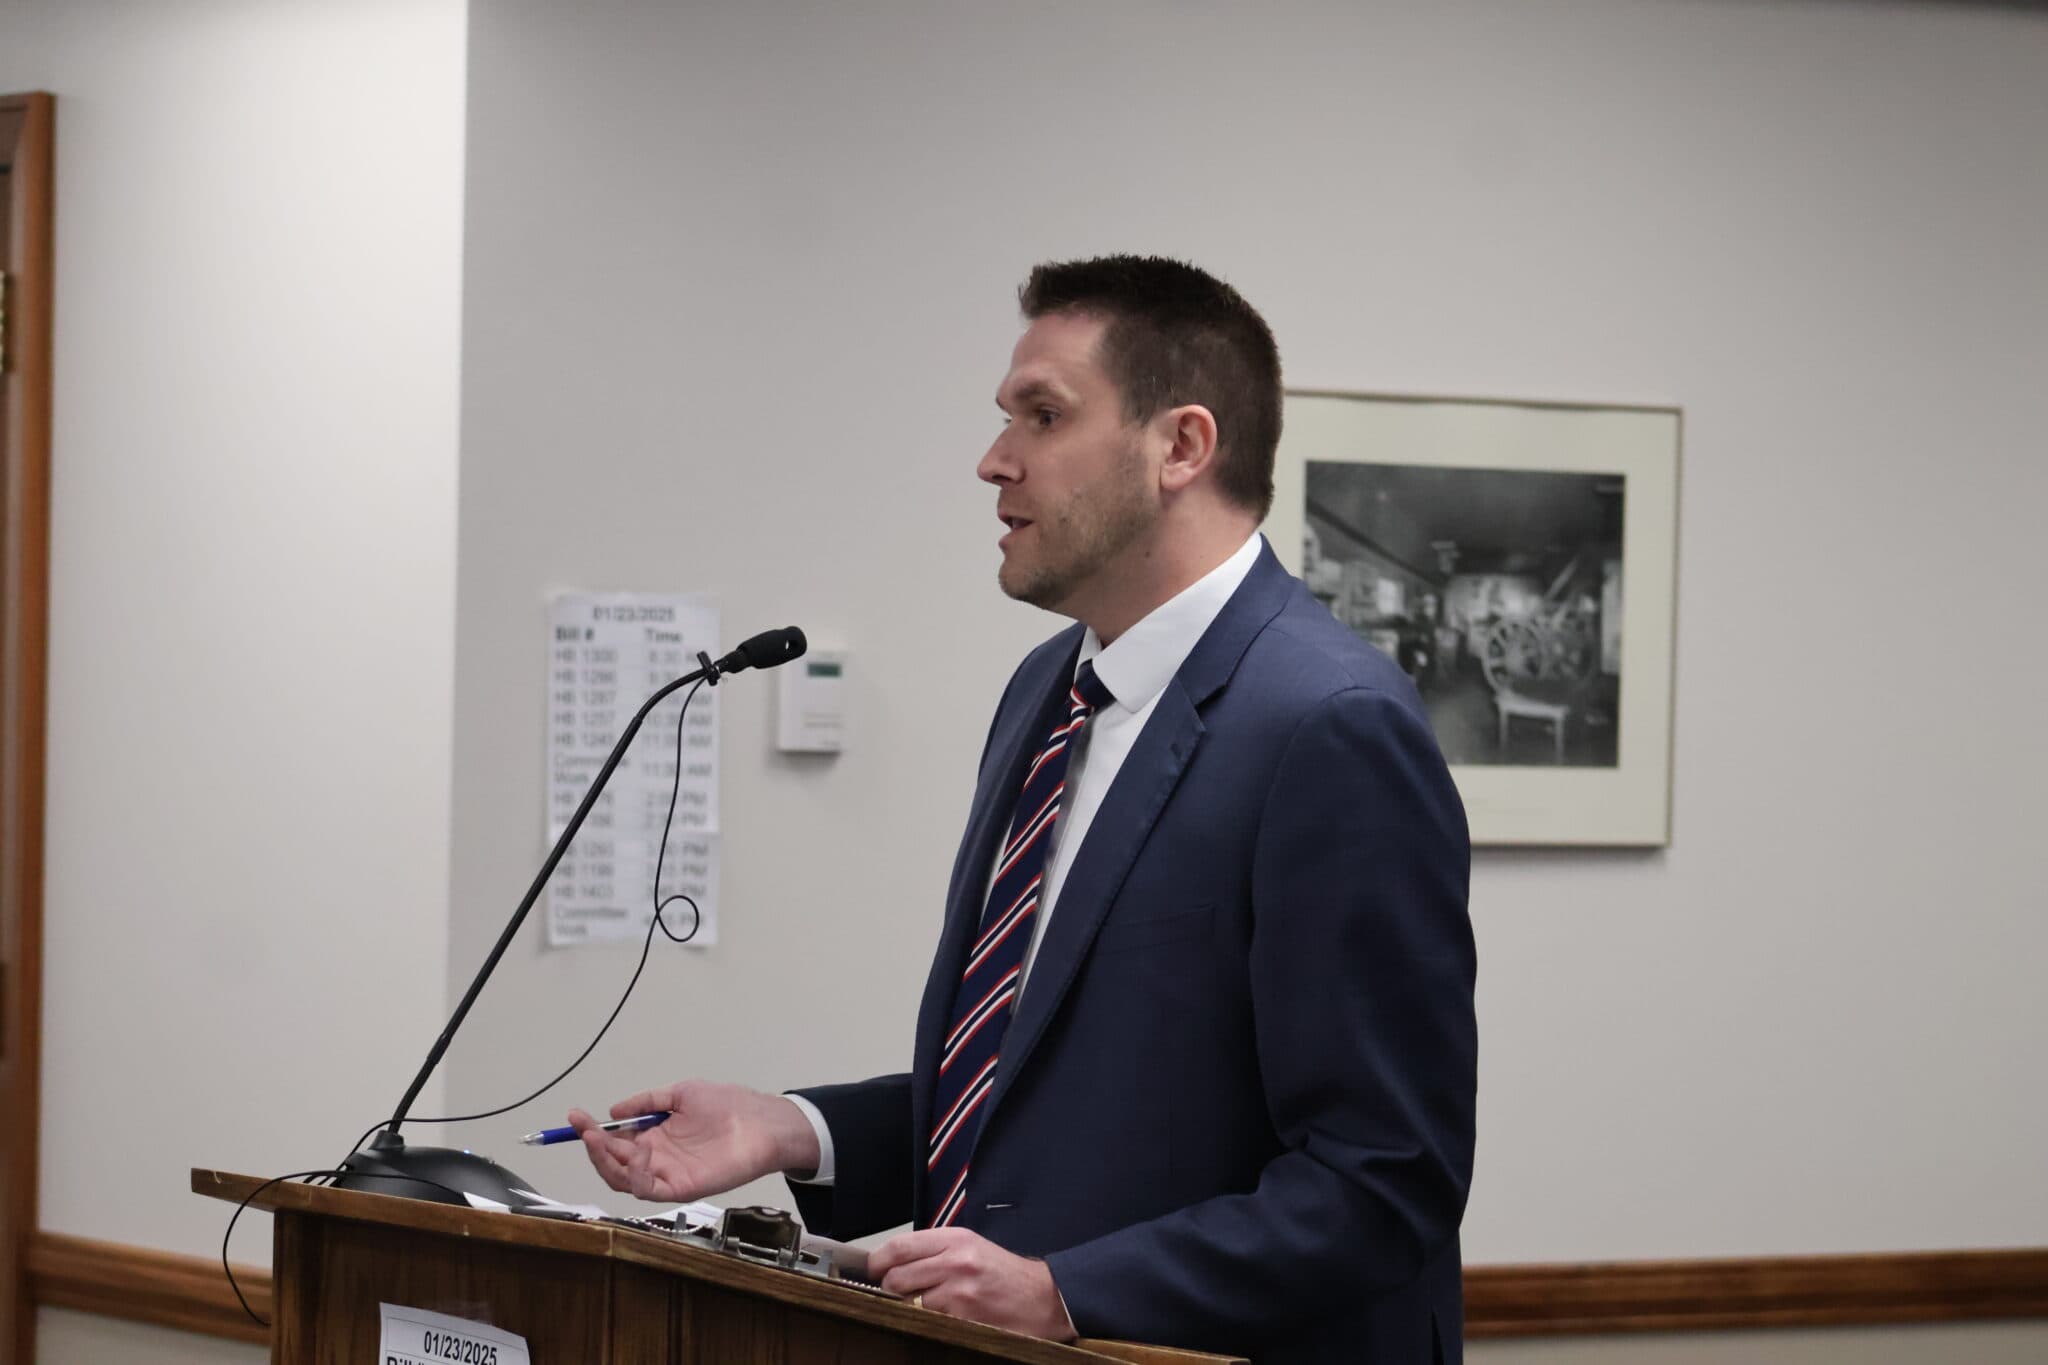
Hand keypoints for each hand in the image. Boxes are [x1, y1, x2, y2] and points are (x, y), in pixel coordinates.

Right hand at [568, 1080, 819, 1203]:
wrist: (762, 1122)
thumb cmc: (728, 1105)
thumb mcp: (681, 1093)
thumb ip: (647, 1101)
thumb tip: (614, 1111)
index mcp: (654, 1136)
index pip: (614, 1141)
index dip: (592, 1131)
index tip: (575, 1115)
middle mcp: (657, 1158)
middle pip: (612, 1163)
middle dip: (593, 1147)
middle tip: (585, 1129)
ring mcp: (668, 1174)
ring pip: (623, 1180)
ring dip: (607, 1162)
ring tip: (605, 1140)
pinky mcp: (682, 1187)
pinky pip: (649, 1189)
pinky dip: (637, 1174)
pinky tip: (640, 1151)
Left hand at [869, 1228, 1076, 1339]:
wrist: (1044, 1298)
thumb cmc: (1005, 1274)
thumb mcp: (972, 1247)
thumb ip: (935, 1251)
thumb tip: (893, 1262)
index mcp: (955, 1239)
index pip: (899, 1247)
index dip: (878, 1262)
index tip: (873, 1271)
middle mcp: (955, 1261)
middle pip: (896, 1278)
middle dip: (889, 1290)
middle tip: (896, 1294)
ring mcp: (959, 1293)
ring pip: (909, 1303)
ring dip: (908, 1309)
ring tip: (922, 1309)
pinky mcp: (964, 1319)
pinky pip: (928, 1323)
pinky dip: (927, 1324)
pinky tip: (939, 1320)